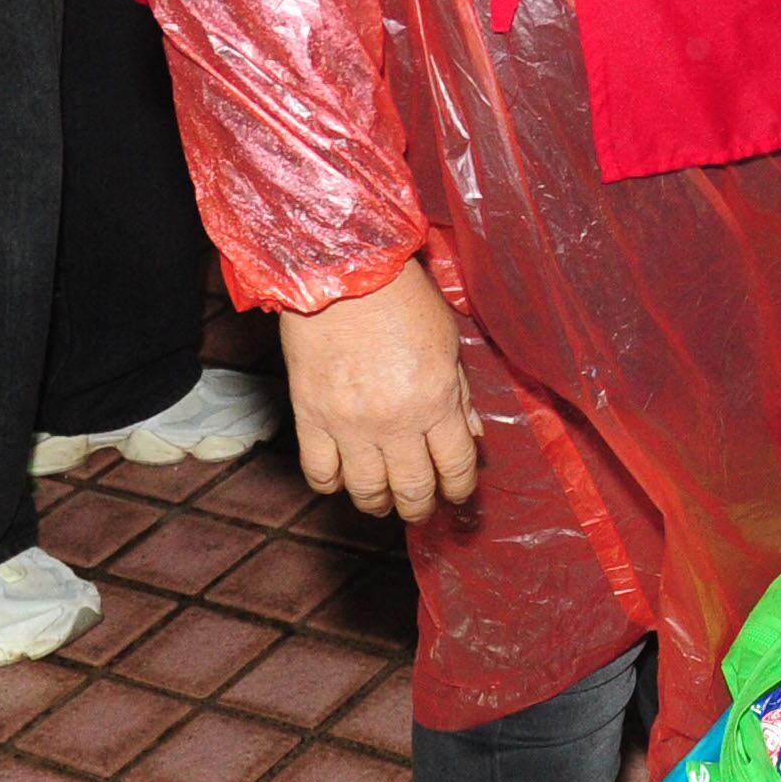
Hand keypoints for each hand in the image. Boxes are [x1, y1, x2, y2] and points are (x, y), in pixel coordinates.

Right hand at [281, 258, 480, 518]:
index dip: (459, 488)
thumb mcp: (447, 341)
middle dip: (419, 506)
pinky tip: (341, 481)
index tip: (457, 494)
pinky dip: (331, 485)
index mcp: (436, 400)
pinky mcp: (310, 417)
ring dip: (377, 504)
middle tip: (419, 508)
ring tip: (382, 504)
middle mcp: (395, 421)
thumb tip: (470, 437)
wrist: (341, 272)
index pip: (454, 465)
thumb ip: (459, 394)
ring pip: (366, 490)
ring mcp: (349, 424)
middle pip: (411, 488)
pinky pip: (320, 472)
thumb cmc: (401, 298)